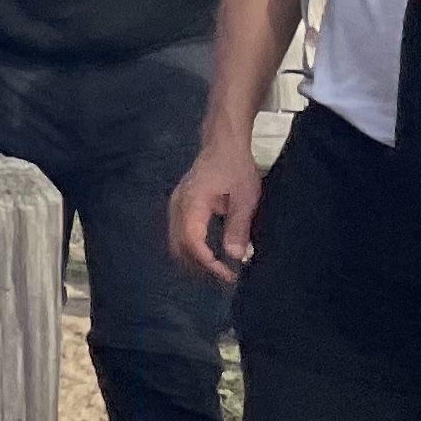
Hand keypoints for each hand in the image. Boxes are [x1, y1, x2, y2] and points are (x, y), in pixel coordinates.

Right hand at [169, 139, 261, 285]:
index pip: (192, 241)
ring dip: (194, 259)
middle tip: (225, 276)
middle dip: (200, 266)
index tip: (228, 273)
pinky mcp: (179, 204)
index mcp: (192, 203)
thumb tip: (234, 256)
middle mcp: (177, 205)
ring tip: (218, 268)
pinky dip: (190, 248)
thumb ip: (238, 227)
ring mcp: (175, 204)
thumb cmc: (236, 168)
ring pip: (175, 240)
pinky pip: (177, 232)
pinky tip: (207, 253)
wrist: (223, 143)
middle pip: (178, 245)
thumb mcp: (245, 198)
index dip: (208, 262)